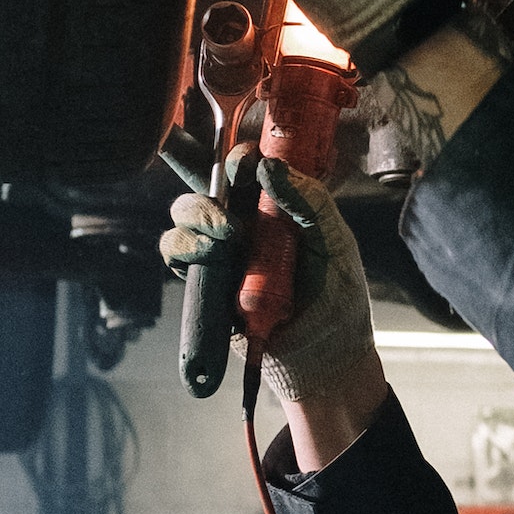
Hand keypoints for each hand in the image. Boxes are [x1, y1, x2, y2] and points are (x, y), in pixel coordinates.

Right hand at [162, 149, 377, 411]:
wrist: (323, 357)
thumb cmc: (337, 297)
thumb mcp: (334, 242)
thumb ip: (310, 201)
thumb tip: (270, 167)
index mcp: (277, 205)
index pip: (247, 165)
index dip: (239, 156)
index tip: (247, 164)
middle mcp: (245, 221)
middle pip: (206, 182)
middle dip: (205, 180)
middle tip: (229, 205)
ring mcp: (222, 251)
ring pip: (184, 215)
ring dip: (197, 217)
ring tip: (226, 239)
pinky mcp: (206, 281)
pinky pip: (176, 254)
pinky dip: (184, 248)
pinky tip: (210, 255)